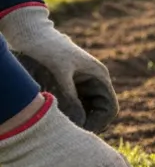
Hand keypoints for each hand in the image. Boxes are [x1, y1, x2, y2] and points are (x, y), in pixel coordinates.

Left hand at [0, 5, 116, 132]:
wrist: (33, 34)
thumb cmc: (47, 51)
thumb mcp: (60, 75)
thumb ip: (71, 98)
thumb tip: (80, 122)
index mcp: (99, 76)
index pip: (109, 108)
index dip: (99, 123)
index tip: (82, 132)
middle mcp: (95, 80)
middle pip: (100, 111)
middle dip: (88, 123)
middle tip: (70, 132)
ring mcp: (84, 83)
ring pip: (88, 109)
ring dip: (79, 118)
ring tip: (63, 125)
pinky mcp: (72, 84)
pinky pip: (77, 104)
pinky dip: (70, 112)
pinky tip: (58, 116)